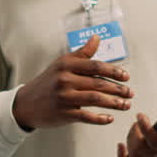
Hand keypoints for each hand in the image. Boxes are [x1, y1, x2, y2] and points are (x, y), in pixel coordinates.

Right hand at [12, 35, 132, 130]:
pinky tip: (110, 118)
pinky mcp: (64, 113)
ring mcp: (64, 97)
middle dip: (118, 89)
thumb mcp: (62, 63)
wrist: (26, 103)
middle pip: (98, 83)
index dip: (113, 71)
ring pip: (95, 99)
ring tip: (125, 104)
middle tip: (130, 92)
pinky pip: (86, 116)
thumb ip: (82, 53)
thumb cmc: (48, 81)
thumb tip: (97, 38)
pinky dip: (100, 118)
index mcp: (66, 65)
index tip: (126, 76)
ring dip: (114, 103)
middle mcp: (65, 79)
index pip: (95, 66)